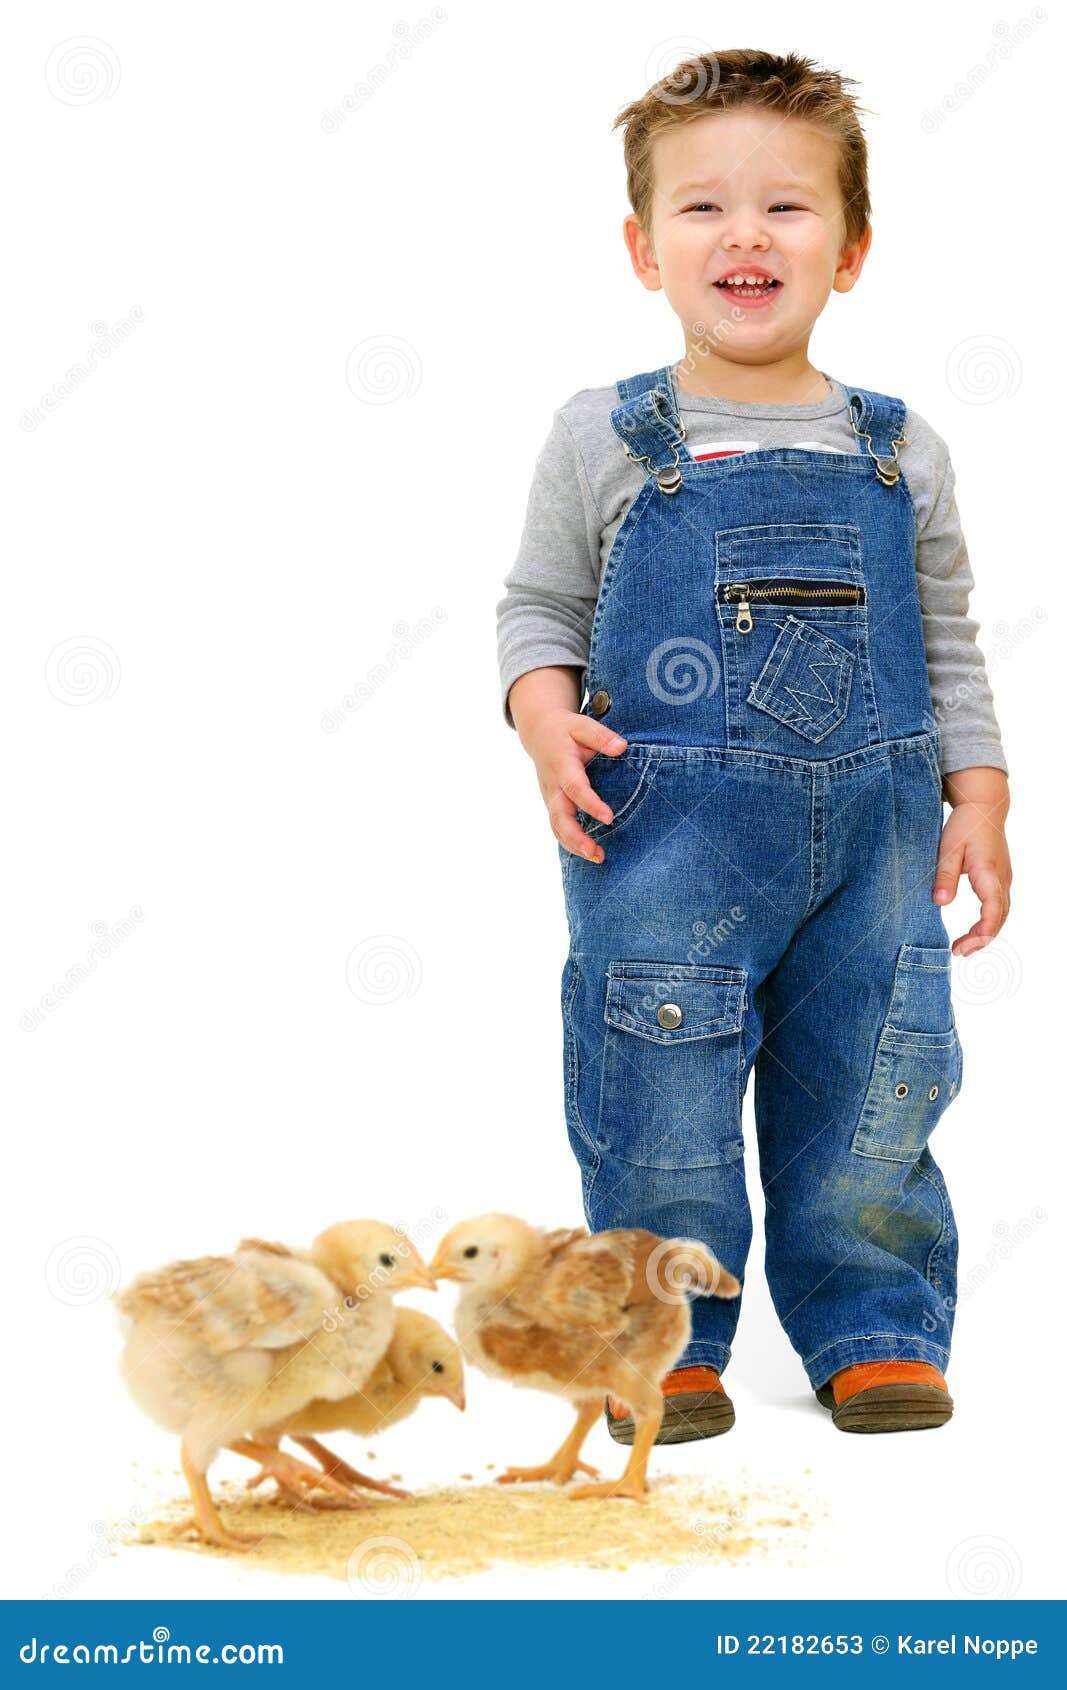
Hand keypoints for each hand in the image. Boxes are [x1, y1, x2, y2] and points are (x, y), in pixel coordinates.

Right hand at [526, 706, 628, 861]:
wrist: (540, 733)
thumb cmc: (565, 730)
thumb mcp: (582, 725)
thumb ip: (601, 737)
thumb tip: (622, 748)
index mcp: (561, 765)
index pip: (575, 788)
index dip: (590, 804)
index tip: (609, 818)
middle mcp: (553, 786)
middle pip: (559, 816)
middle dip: (576, 837)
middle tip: (594, 852)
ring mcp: (550, 798)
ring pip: (557, 827)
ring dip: (574, 845)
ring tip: (597, 857)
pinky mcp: (553, 805)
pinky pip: (558, 827)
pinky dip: (571, 843)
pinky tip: (590, 853)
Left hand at [934, 767, 1010, 956]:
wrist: (984, 808)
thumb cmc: (965, 826)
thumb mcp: (948, 849)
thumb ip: (944, 876)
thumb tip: (940, 902)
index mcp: (989, 873)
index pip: (993, 910)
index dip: (982, 932)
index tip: (966, 947)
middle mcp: (1002, 880)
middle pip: (999, 918)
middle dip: (981, 940)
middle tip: (959, 952)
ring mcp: (1003, 880)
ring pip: (1001, 914)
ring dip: (985, 934)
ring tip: (964, 948)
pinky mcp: (999, 879)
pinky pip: (999, 907)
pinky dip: (989, 923)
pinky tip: (974, 932)